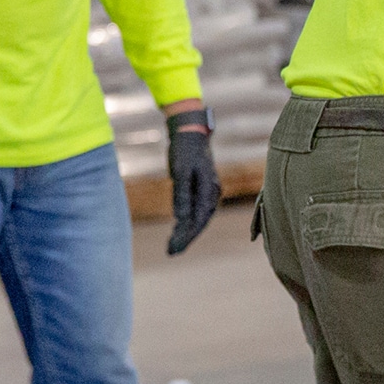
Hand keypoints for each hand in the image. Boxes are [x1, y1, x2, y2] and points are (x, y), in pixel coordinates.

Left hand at [164, 102, 218, 255]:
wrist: (190, 131)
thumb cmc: (184, 149)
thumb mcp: (181, 171)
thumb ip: (182, 195)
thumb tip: (180, 218)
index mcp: (209, 189)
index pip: (199, 219)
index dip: (187, 235)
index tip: (174, 248)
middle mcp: (212, 192)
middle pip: (201, 221)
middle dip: (186, 238)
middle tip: (171, 252)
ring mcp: (208, 190)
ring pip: (199, 217)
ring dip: (187, 231)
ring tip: (172, 245)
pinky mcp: (202, 188)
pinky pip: (196, 209)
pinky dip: (187, 220)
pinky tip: (177, 228)